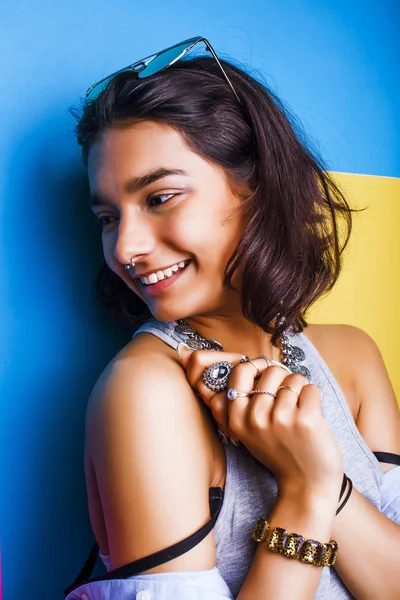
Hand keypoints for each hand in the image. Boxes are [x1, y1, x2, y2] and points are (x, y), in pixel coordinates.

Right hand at [178, 345, 343, 498]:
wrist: (306, 485)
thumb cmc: (279, 451)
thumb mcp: (247, 430)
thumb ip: (238, 401)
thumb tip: (214, 358)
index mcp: (236, 418)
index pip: (241, 371)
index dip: (257, 367)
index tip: (266, 376)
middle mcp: (254, 418)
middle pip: (270, 370)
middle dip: (283, 378)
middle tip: (287, 399)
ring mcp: (280, 419)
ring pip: (293, 377)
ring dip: (301, 389)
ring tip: (299, 411)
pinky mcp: (305, 420)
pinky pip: (311, 388)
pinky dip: (314, 398)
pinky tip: (311, 417)